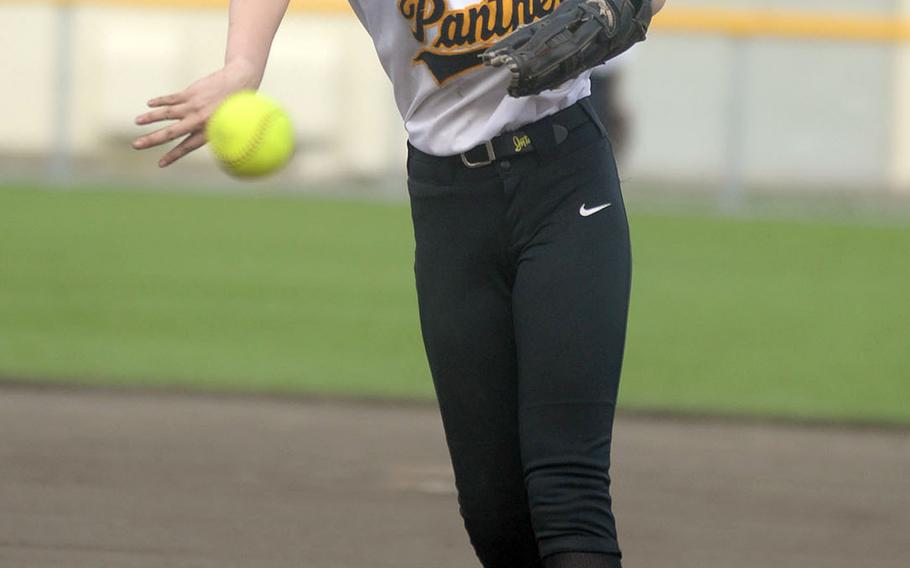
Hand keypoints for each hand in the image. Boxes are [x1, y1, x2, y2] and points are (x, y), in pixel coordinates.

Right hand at [132, 59, 260, 166]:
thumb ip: (217, 135)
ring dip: (150, 117)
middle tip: (136, 145)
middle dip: (152, 140)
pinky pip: (171, 98)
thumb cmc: (238, 106)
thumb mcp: (231, 125)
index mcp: (209, 131)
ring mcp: (193, 105)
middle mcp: (198, 120)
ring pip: (166, 113)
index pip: (186, 147)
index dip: (173, 155)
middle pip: (170, 132)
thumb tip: (222, 152)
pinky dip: (160, 101)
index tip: (160, 164)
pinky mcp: (190, 92)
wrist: (240, 81)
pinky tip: (149, 104)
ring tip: (137, 122)